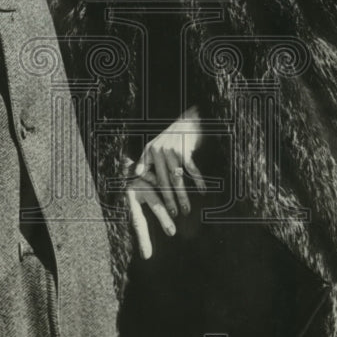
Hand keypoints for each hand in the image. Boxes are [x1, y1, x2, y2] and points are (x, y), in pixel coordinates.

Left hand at [125, 106, 205, 258]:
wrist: (187, 121)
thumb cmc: (169, 136)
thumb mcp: (153, 146)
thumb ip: (144, 160)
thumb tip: (134, 174)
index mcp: (150, 153)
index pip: (152, 179)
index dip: (156, 194)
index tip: (159, 207)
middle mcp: (159, 152)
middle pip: (164, 182)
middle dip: (169, 200)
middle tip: (173, 215)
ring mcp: (172, 151)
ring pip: (178, 179)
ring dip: (183, 195)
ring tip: (186, 209)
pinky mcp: (184, 149)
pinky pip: (192, 169)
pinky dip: (198, 180)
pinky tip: (202, 190)